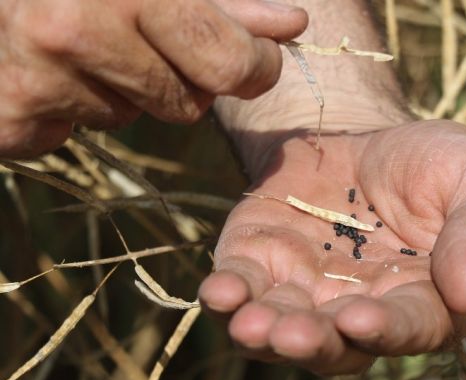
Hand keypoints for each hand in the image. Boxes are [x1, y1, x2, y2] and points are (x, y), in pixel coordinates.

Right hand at [0, 0, 307, 157]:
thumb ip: (226, 3)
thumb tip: (292, 24)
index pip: (231, 65)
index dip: (254, 66)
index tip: (254, 57)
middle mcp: (77, 28)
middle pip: (186, 105)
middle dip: (180, 78)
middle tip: (141, 34)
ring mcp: (38, 74)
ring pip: (127, 119)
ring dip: (119, 89)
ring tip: (82, 39)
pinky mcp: (10, 112)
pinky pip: (71, 134)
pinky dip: (67, 109)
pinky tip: (48, 66)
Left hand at [198, 120, 465, 374]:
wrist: (365, 131)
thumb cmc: (434, 163)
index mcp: (424, 300)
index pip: (411, 327)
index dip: (389, 330)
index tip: (362, 319)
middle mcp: (361, 310)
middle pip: (338, 345)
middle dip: (315, 343)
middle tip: (292, 335)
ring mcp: (306, 291)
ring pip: (283, 330)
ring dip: (264, 334)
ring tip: (251, 325)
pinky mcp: (261, 262)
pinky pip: (241, 287)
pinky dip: (227, 295)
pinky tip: (218, 293)